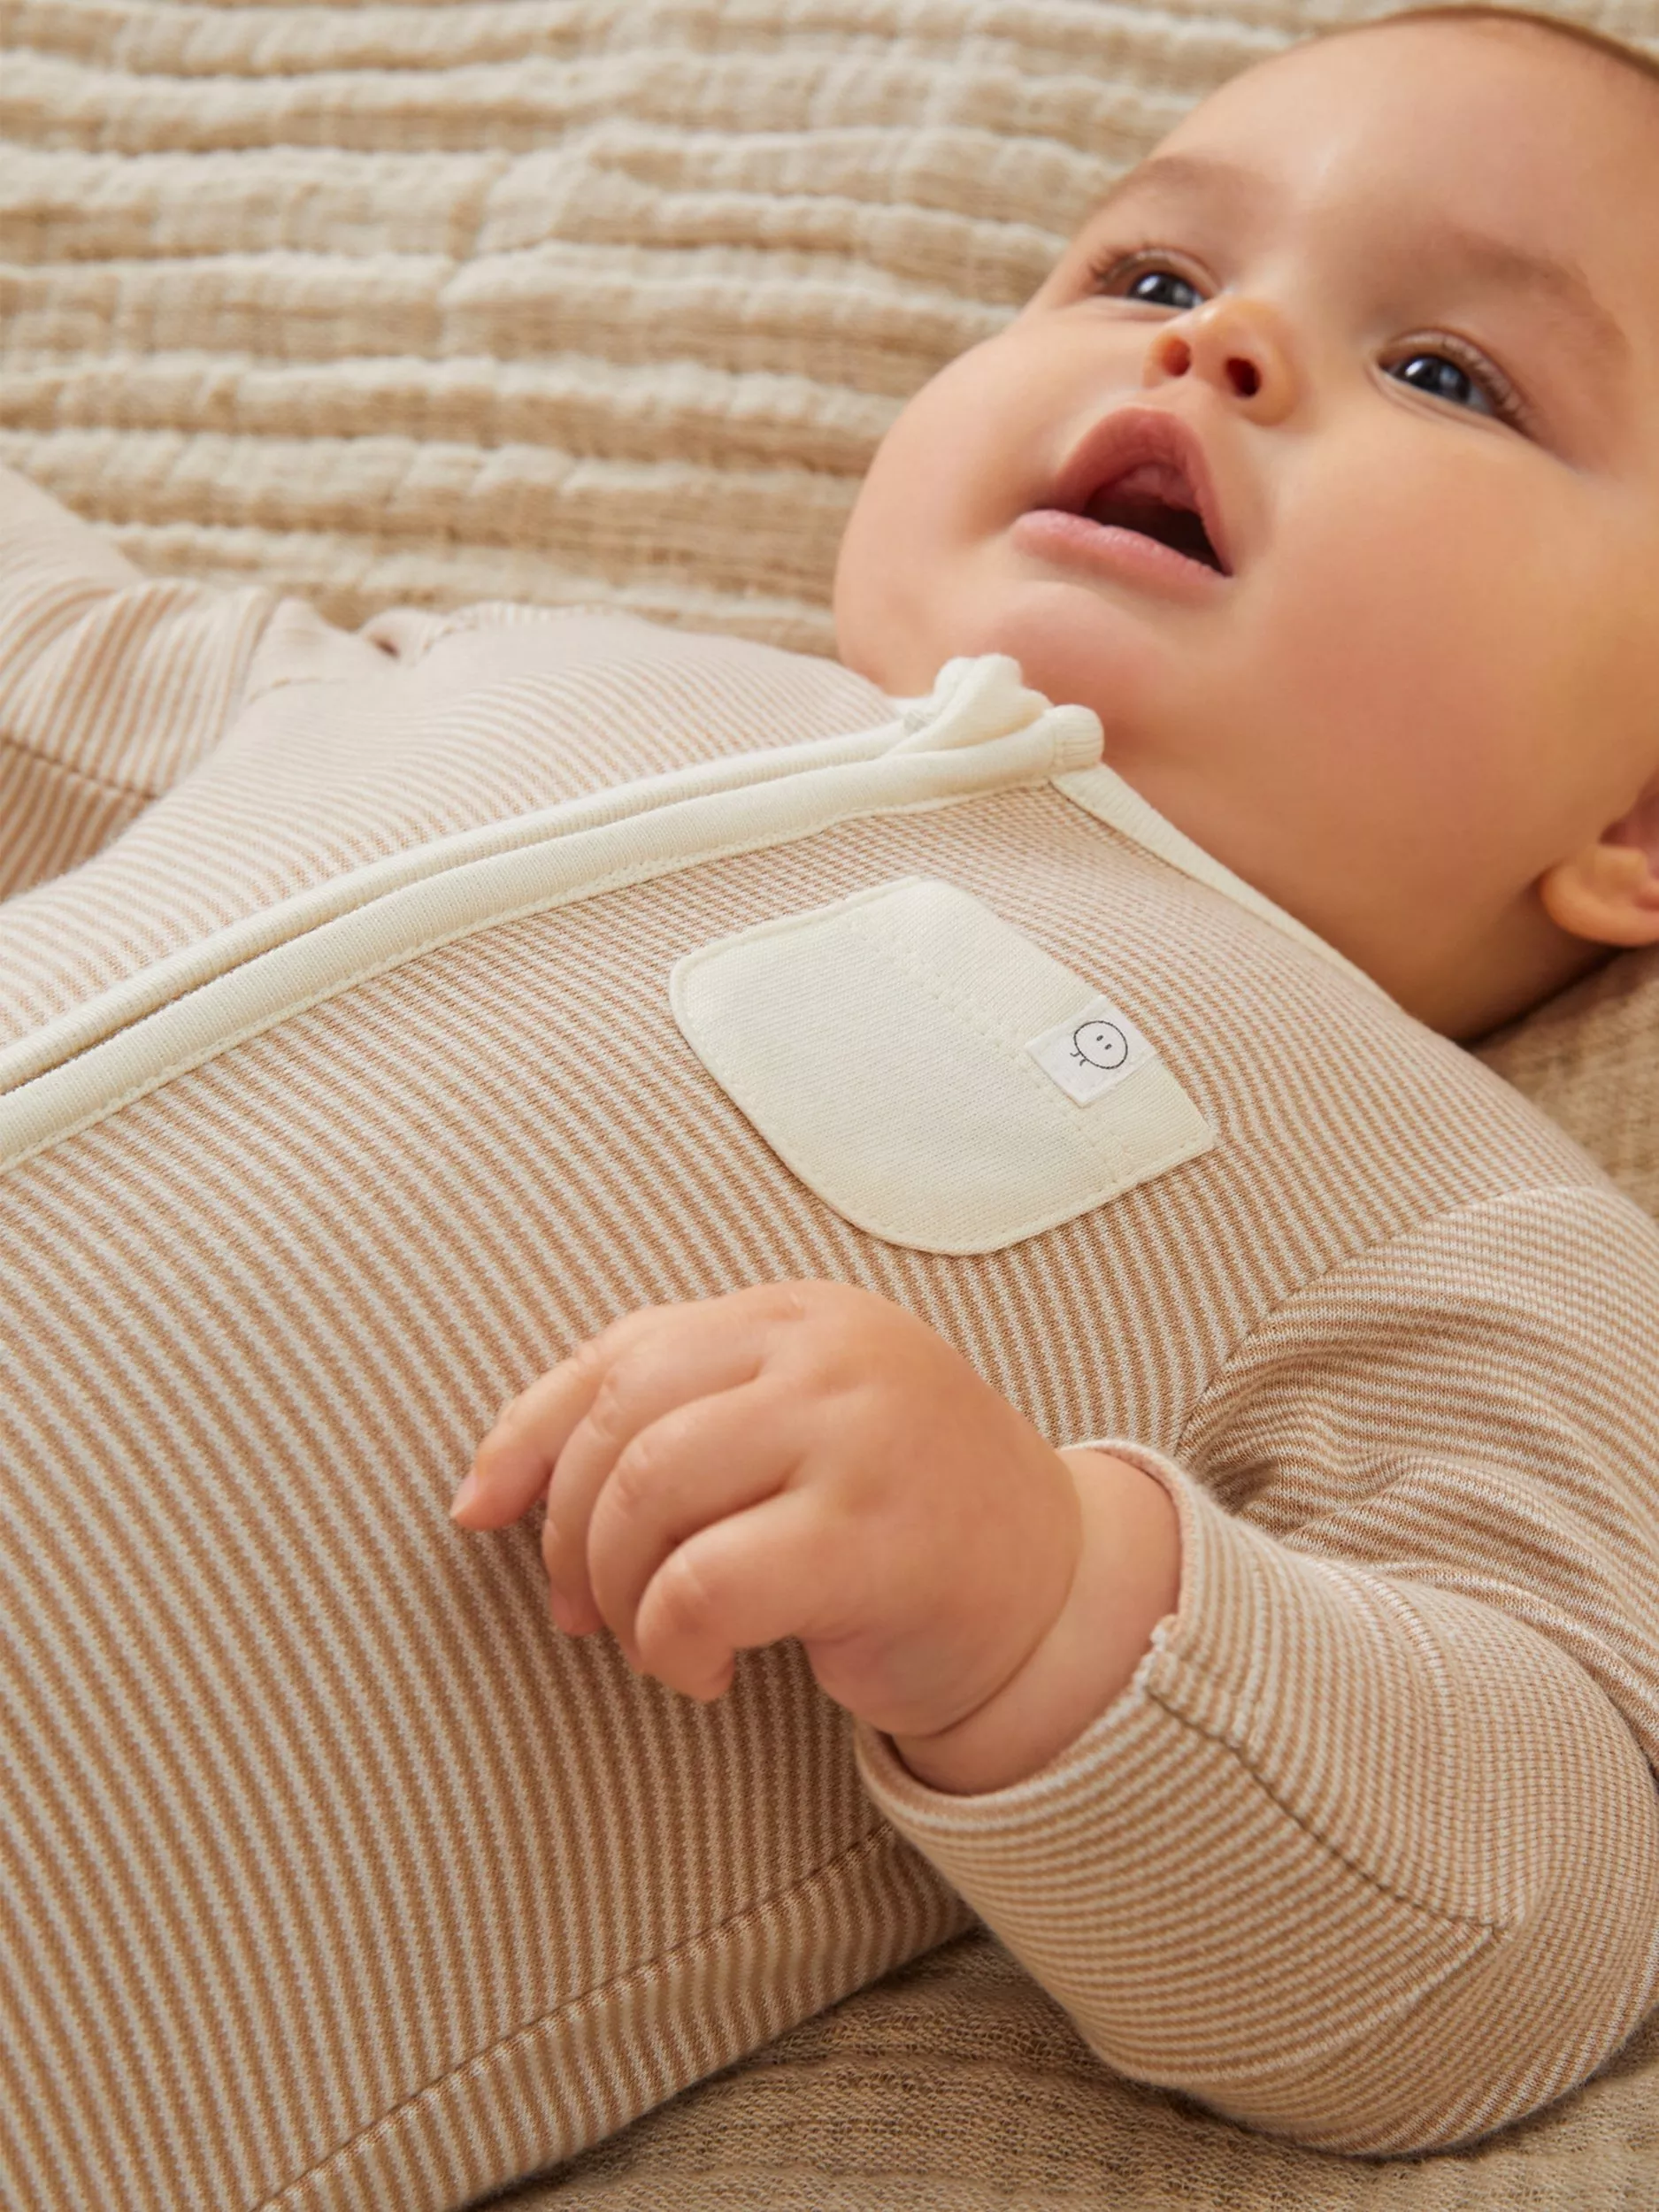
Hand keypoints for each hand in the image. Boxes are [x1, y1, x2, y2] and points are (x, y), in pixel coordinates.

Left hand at [450, 1281, 1101, 1762]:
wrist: (1056, 1595)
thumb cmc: (896, 1518)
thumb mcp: (791, 1432)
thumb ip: (673, 1421)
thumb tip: (483, 1492)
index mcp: (796, 1315)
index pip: (619, 1351)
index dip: (525, 1436)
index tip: (477, 1513)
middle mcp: (826, 1353)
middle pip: (621, 1422)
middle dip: (570, 1532)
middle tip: (583, 1611)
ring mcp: (854, 1435)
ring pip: (648, 1495)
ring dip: (620, 1593)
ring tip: (656, 1642)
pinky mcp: (869, 1537)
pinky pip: (702, 1588)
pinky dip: (671, 1645)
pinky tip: (710, 1673)